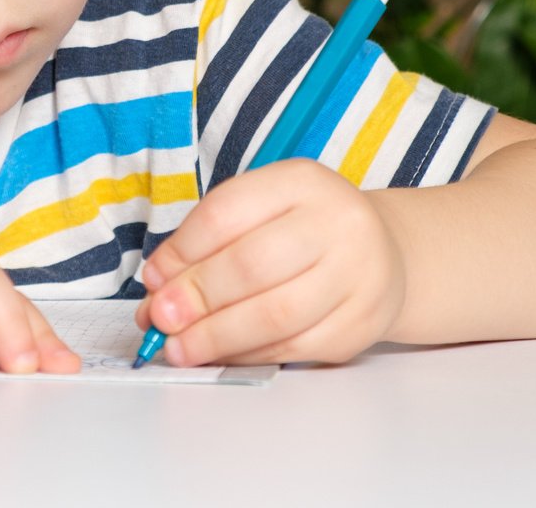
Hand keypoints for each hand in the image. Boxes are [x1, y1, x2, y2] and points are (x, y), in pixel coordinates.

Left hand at [134, 159, 406, 365]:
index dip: (182, 250)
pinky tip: (219, 354)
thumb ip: (209, 241)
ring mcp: (358, 276)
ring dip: (216, 336)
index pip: (228, 212)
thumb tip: (157, 287)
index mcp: (302, 182)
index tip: (152, 277)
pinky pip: (294, 347)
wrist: (383, 252)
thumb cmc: (303, 229)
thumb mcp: (262, 209)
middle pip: (252, 265)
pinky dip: (247, 354)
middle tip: (158, 318)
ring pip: (274, 315)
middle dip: (196, 297)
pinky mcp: (361, 324)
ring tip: (178, 347)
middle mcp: (338, 223)